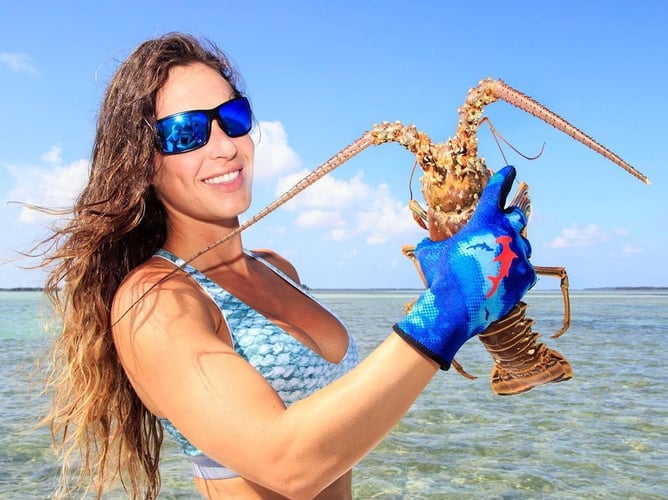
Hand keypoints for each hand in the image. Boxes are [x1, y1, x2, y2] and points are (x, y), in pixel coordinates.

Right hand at [394, 166, 535, 368]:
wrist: (456, 308)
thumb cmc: (440, 276)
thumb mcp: (429, 254)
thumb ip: (431, 242)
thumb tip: (424, 242)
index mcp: (484, 220)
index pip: (497, 190)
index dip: (503, 177)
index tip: (510, 170)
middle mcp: (506, 232)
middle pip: (517, 215)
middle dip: (510, 218)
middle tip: (504, 224)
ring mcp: (519, 254)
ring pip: (523, 244)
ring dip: (513, 246)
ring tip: (500, 257)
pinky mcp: (526, 275)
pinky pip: (526, 268)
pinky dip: (516, 271)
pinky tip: (504, 277)